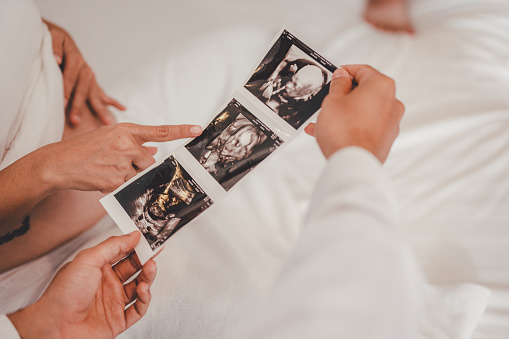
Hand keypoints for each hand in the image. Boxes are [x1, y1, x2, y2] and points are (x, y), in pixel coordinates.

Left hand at [8, 232, 156, 338]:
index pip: (123, 252)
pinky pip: (138, 309)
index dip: (136, 245)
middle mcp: (107, 283)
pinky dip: (145, 300)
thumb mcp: (88, 259)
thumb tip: (132, 235)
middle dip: (145, 260)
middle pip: (134, 269)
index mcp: (98, 268)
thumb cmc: (62, 294)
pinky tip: (143, 290)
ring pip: (139, 287)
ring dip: (148, 277)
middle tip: (154, 252)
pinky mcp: (118, 320)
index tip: (148, 239)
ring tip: (150, 268)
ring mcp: (113, 302)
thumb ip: (113, 246)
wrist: (54, 326)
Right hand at [40, 122, 202, 192]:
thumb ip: (134, 144)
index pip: (160, 131)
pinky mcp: (115, 180)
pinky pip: (127, 187)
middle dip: (140, 167)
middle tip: (118, 163)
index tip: (198, 129)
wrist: (59, 163)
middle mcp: (126, 144)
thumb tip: (154, 150)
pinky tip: (102, 177)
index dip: (181, 130)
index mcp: (126, 130)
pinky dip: (118, 185)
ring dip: (128, 177)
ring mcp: (121, 163)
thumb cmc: (85, 149)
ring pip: (139, 176)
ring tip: (107, 169)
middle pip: (150, 163)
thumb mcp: (110, 138)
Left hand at [43, 19, 125, 126]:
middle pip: (83, 90)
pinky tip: (123, 109)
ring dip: (100, 110)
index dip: (66, 90)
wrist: (62, 40)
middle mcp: (85, 69)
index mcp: (75, 58)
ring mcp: (91, 78)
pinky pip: (105, 95)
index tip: (62, 103)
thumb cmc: (53, 39)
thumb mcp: (52, 37)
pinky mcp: (93, 83)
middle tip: (75, 121)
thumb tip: (57, 60)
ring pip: (95, 96)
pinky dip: (114, 102)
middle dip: (79, 106)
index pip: (70, 77)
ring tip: (107, 122)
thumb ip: (53, 47)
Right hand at [305, 65, 403, 162]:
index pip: (362, 70)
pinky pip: (366, 126)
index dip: (345, 72)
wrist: (352, 163)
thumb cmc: (344, 131)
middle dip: (344, 96)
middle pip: (365, 92)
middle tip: (328, 100)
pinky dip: (351, 126)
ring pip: (364, 111)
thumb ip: (338, 84)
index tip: (334, 76)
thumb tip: (342, 77)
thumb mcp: (332, 100)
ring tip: (323, 120)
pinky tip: (332, 132)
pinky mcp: (386, 139)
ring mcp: (391, 122)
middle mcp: (392, 102)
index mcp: (381, 86)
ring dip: (345, 113)